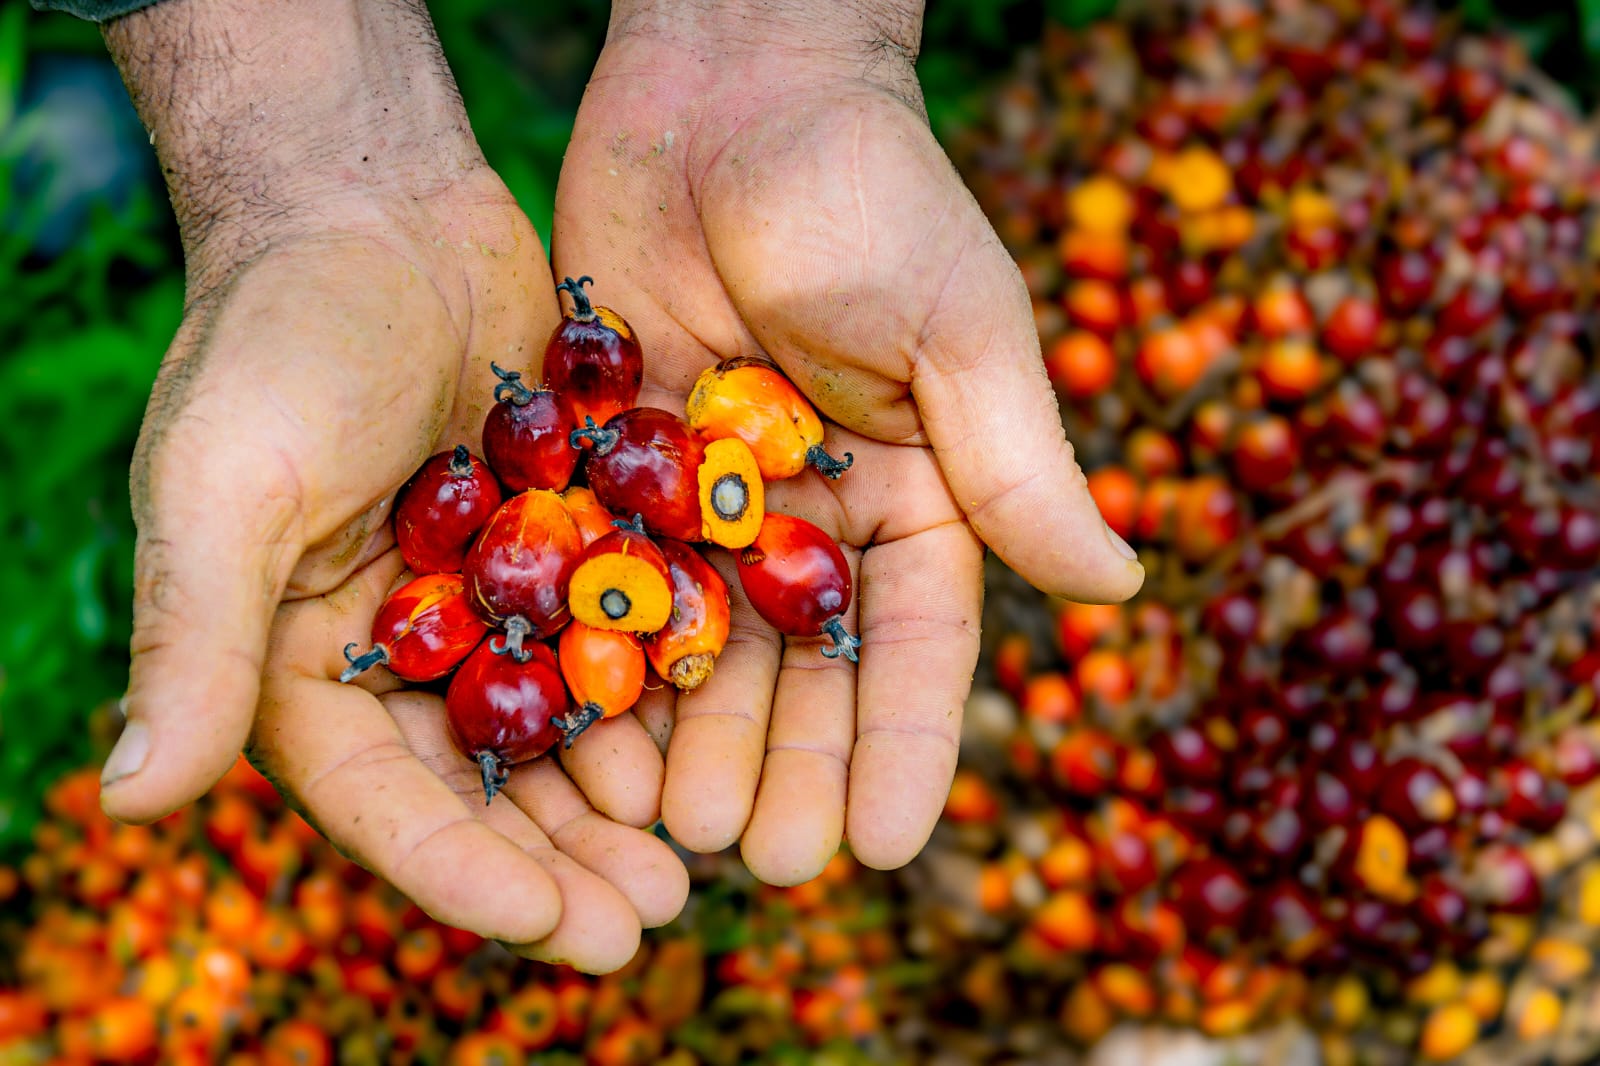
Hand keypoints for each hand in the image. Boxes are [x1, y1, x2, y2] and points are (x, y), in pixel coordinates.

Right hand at [96, 0, 684, 972]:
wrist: (373, 210)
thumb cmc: (276, 337)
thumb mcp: (224, 485)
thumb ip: (192, 638)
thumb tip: (130, 802)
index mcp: (301, 666)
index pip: (388, 801)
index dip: (469, 875)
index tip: (562, 928)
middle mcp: (403, 652)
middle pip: (489, 788)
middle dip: (566, 861)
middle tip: (654, 919)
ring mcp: (492, 601)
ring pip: (567, 729)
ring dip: (627, 798)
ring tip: (700, 859)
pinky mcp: (563, 543)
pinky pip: (619, 634)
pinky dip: (665, 688)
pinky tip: (727, 731)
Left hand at [552, 1, 1143, 883]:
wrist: (727, 82)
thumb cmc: (869, 191)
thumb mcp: (958, 329)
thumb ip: (1017, 463)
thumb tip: (1116, 586)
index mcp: (914, 495)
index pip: (916, 646)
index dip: (903, 750)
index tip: (881, 847)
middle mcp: (812, 516)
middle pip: (801, 669)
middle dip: (784, 765)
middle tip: (758, 861)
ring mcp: (707, 496)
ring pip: (698, 642)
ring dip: (687, 736)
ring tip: (667, 830)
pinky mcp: (617, 461)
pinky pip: (606, 575)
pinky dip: (596, 650)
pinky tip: (578, 729)